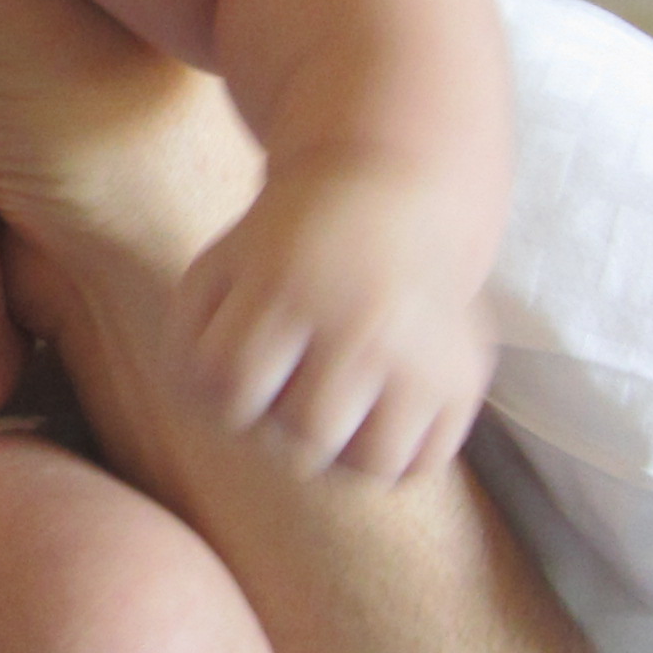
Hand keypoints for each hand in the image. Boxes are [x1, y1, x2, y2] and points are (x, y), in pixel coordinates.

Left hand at [172, 153, 493, 481]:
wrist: (393, 190)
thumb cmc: (287, 246)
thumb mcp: (221, 266)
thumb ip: (189, 341)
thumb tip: (208, 419)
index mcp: (290, 288)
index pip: (232, 389)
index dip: (224, 397)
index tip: (241, 374)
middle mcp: (364, 324)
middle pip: (307, 431)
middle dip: (283, 423)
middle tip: (291, 387)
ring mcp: (422, 354)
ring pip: (372, 463)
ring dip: (339, 452)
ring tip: (332, 410)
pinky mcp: (463, 379)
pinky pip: (421, 463)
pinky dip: (393, 459)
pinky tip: (374, 415)